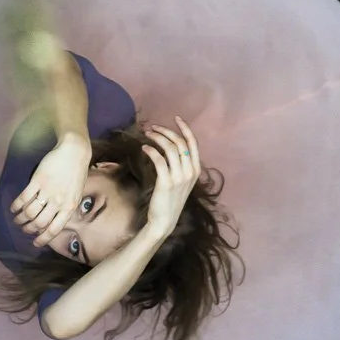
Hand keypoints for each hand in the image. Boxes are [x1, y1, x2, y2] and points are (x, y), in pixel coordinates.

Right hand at [10, 135, 90, 247]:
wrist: (74, 152)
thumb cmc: (76, 173)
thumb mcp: (76, 195)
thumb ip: (66, 209)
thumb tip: (52, 222)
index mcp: (69, 207)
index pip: (54, 229)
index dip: (43, 239)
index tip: (35, 243)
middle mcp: (58, 202)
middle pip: (39, 223)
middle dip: (29, 229)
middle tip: (24, 228)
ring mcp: (47, 191)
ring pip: (29, 212)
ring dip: (21, 219)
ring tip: (17, 220)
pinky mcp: (37, 180)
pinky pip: (24, 198)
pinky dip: (16, 206)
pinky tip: (14, 209)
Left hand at [142, 118, 200, 241]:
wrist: (164, 220)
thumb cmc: (171, 200)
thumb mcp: (181, 181)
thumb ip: (180, 164)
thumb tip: (170, 147)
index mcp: (195, 169)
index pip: (193, 143)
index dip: (185, 128)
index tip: (176, 118)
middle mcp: (190, 172)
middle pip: (180, 142)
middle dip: (166, 131)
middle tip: (153, 128)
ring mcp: (179, 177)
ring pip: (170, 148)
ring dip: (157, 138)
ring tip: (147, 135)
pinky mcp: (166, 182)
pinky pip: (159, 160)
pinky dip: (151, 151)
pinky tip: (144, 148)